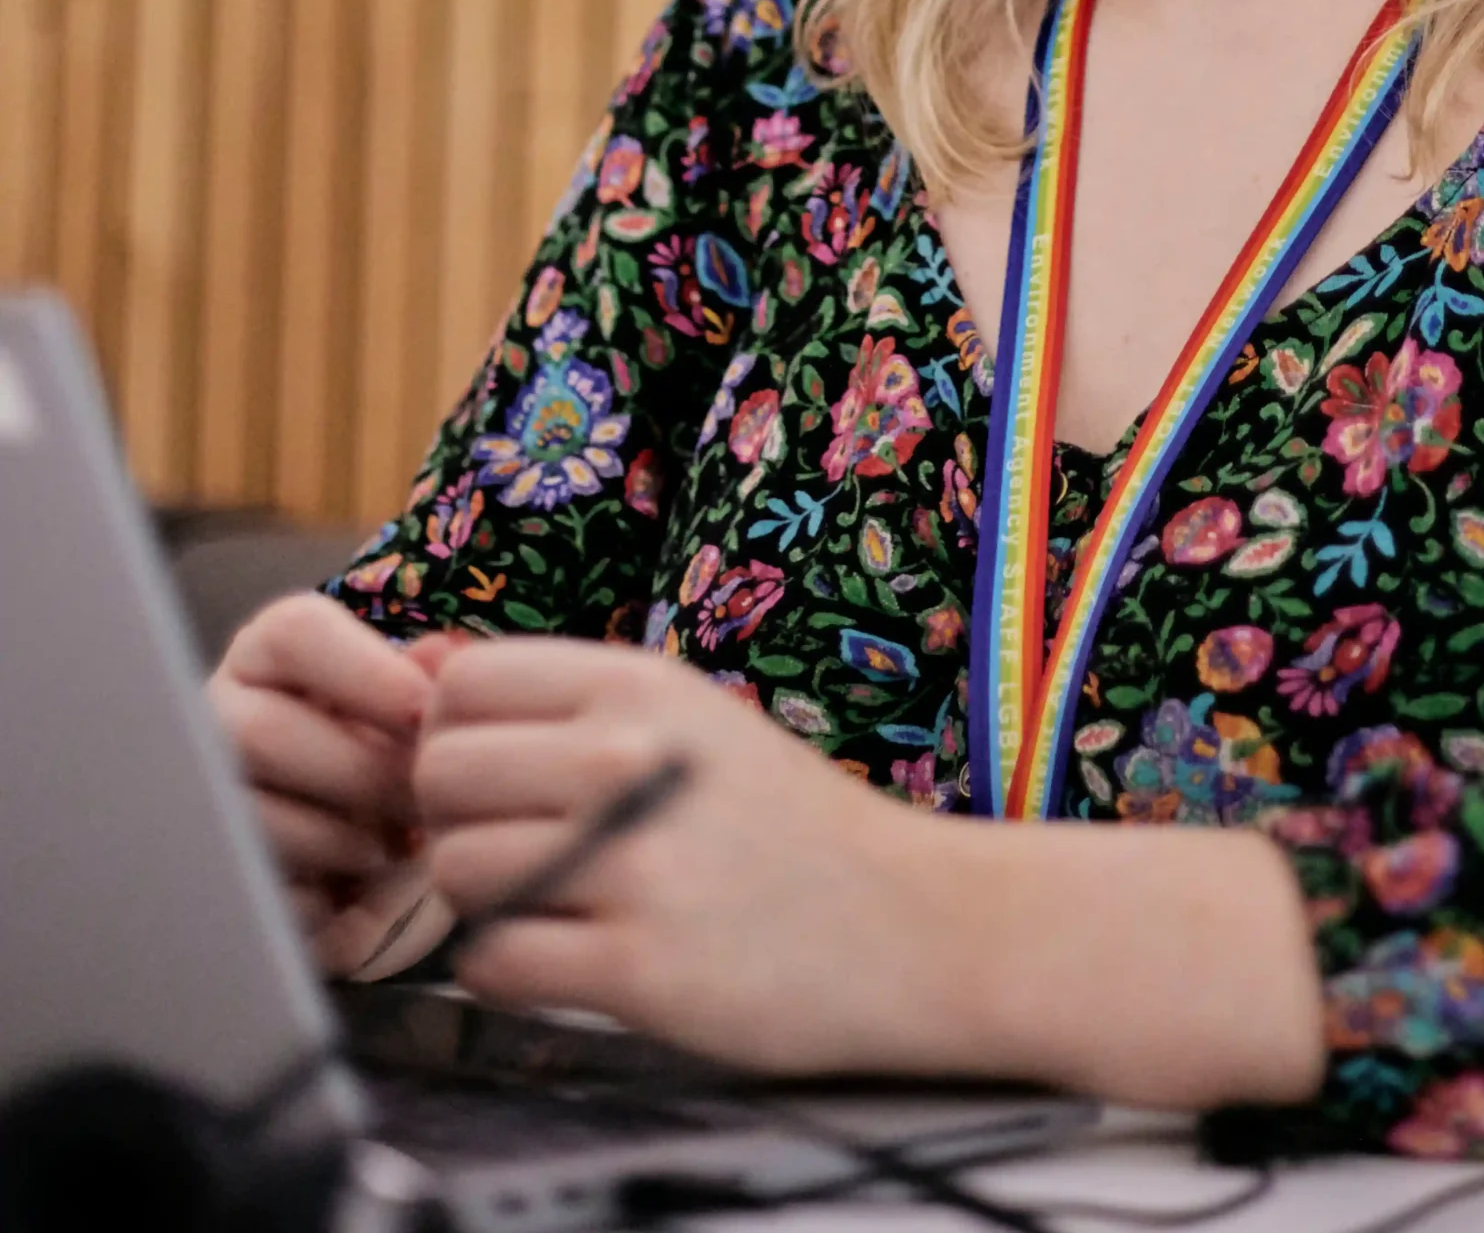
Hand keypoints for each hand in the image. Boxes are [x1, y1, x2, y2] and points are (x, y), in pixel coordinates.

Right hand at [208, 591, 456, 977]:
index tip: (423, 711)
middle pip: (261, 733)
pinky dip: (324, 894)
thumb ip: (425, 679)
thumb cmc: (387, 758)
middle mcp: (217, 718)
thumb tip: (447, 655)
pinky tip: (361, 883)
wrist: (367, 857)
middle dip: (361, 772)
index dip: (364, 671)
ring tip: (399, 843)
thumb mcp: (408, 712)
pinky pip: (256, 887)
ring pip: (252, 816)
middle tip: (425, 797)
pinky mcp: (211, 879)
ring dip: (344, 837)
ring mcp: (202, 799)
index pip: (294, 633)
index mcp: (267, 657)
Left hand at [414, 639, 963, 1074]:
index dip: (456, 735)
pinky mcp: (639, 968)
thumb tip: (420, 663)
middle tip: (516, 847)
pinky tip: (567, 958)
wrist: (910, 922)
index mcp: (640, 683)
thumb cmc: (784, 819)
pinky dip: (509, 971)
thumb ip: (557, 696)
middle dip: (456, 821)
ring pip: (455, 871)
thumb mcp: (687, 718)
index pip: (462, 685)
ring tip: (551, 905)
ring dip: (481, 901)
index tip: (497, 777)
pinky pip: (494, 965)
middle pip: (440, 776)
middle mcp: (631, 757)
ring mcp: (634, 863)